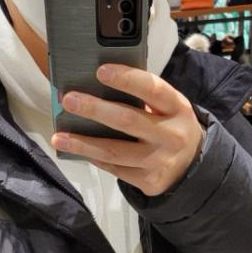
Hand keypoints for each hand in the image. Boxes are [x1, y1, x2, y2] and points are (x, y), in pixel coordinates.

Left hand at [51, 64, 204, 196]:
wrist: (192, 167)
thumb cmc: (171, 127)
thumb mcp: (169, 108)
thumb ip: (144, 97)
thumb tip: (98, 87)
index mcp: (177, 108)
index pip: (152, 89)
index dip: (127, 79)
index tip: (100, 71)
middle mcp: (171, 135)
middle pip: (128, 121)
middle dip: (95, 109)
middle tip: (69, 100)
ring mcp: (159, 161)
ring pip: (115, 151)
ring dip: (83, 143)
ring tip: (59, 137)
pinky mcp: (149, 181)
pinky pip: (115, 169)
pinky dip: (94, 158)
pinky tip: (78, 150)